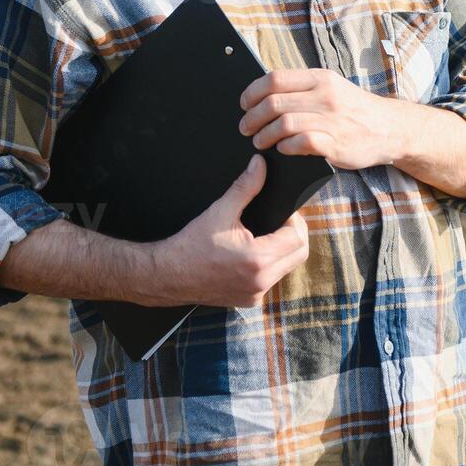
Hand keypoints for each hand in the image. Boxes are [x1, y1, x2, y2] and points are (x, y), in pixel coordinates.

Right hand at [139, 154, 309, 308]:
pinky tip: (254, 252)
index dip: (294, 220)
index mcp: (257, 259)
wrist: (166, 275)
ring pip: (288, 267)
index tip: (282, 211)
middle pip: (299, 254)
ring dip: (283, 250)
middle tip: (278, 220)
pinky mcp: (249, 300)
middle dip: (294, 234)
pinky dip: (270, 265)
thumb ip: (245, 187)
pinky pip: (272, 279)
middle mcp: (261, 281)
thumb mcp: (220, 212)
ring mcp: (256, 294)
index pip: (299, 237)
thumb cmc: (190, 246)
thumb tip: (260, 165)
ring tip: (265, 234)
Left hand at [238, 68, 403, 170]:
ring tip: (260, 142)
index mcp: (320, 78)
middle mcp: (325, 96)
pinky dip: (285, 147)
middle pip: (273, 103)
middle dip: (252, 118)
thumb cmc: (354, 109)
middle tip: (246, 128)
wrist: (390, 128)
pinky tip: (283, 149)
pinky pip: (301, 143)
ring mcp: (331, 120)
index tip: (244, 104)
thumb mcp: (332, 87)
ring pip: (283, 124)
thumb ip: (303, 88)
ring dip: (264, 136)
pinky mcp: (336, 144)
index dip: (252, 92)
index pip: (275, 79)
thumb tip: (265, 94)